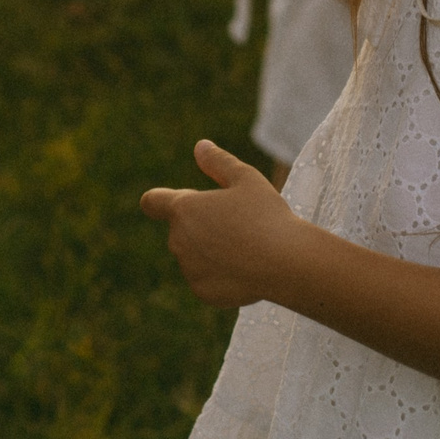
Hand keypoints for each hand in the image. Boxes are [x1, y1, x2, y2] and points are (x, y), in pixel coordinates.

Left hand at [140, 140, 306, 308]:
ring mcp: (189, 268)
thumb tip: (200, 147)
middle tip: (236, 223)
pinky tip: (246, 269)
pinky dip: (221, 275)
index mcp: (184, 209)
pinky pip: (206, 280)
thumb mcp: (246, 179)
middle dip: (200, 226)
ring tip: (246, 247)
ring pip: (194, 256)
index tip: (168, 202)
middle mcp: (178, 240)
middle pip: (181, 230)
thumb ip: (218, 162)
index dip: (159, 200)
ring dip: (210, 251)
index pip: (153, 202)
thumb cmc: (267, 215)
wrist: (286, 263)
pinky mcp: (202, 292)